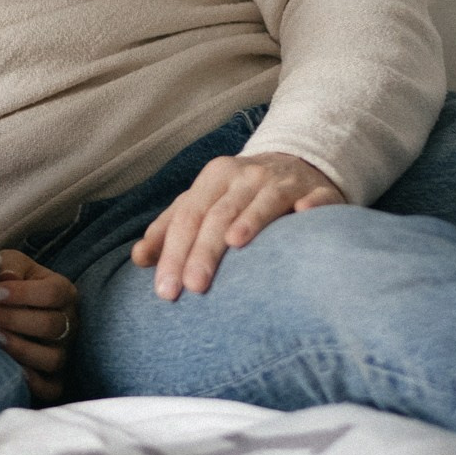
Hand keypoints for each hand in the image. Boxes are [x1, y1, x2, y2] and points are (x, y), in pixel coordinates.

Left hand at [0, 252, 80, 403]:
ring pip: (52, 358)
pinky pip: (51, 387)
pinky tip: (9, 370)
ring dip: (19, 349)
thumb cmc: (9, 284)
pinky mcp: (54, 378)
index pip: (54, 293)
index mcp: (64, 292)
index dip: (23, 294)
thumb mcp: (10, 265)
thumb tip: (5, 277)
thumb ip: (9, 266)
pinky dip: (33, 382)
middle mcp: (69, 324)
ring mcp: (64, 352)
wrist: (7, 309)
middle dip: (12, 319)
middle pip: (52, 326)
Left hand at [132, 150, 344, 299]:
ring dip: (250, 220)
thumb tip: (138, 259)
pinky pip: (315, 198)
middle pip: (220, 213)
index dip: (174, 251)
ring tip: (234, 244)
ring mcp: (283, 180)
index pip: (188, 216)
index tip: (166, 290)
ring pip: (264, 201)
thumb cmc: (240, 196)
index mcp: (214, 178)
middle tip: (194, 286)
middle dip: (205, 250)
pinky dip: (310, 206)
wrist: (298, 165)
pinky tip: (304, 215)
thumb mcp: (203, 203)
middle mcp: (247, 175)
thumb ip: (170, 230)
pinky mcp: (317, 190)